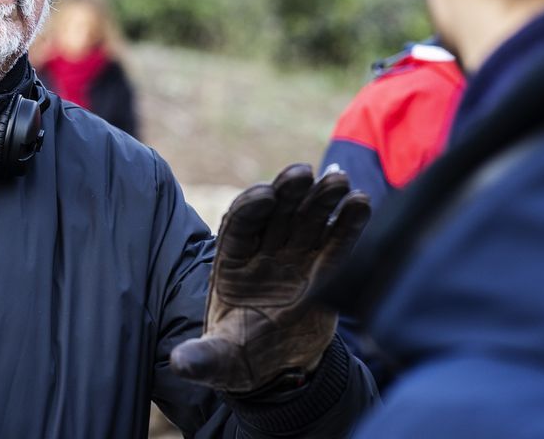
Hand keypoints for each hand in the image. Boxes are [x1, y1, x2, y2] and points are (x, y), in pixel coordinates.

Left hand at [170, 164, 369, 393]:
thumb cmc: (239, 358)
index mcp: (230, 265)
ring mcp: (294, 258)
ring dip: (321, 200)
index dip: (250, 209)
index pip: (238, 227)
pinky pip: (337, 242)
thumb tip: (182, 364)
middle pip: (275, 214)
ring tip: (338, 182)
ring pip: (307, 220)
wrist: (277, 371)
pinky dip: (348, 224)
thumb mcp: (220, 362)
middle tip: (303, 173)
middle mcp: (262, 253)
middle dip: (287, 193)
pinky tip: (361, 202)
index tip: (265, 195)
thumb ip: (204, 358)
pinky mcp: (325, 270)